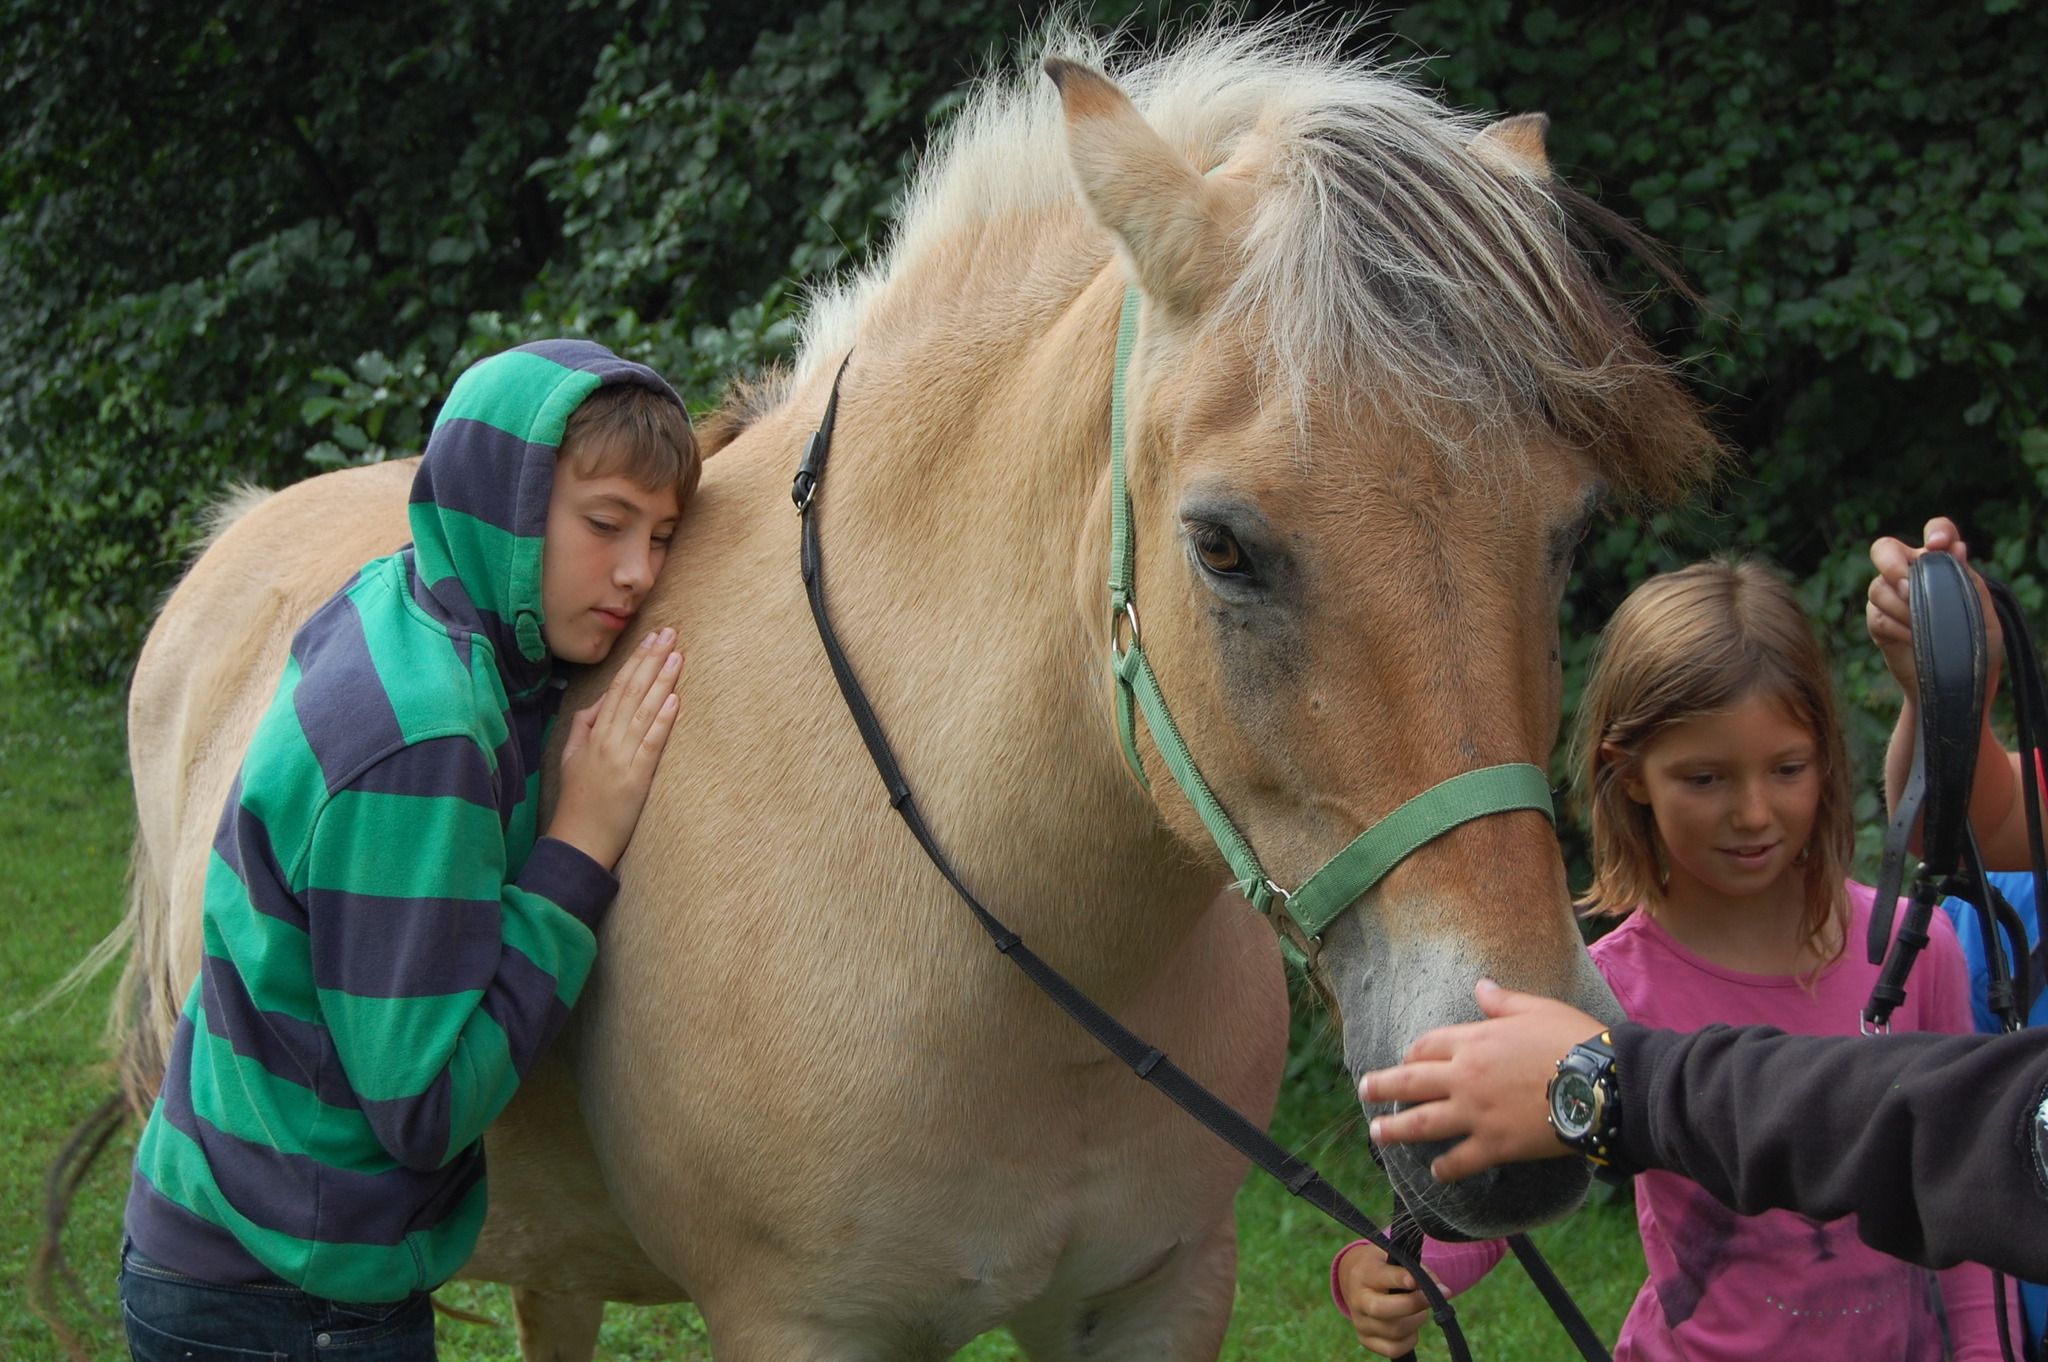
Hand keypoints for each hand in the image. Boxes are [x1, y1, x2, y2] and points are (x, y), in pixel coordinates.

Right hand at [548, 627, 683, 869]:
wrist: (577, 840)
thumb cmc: (577, 800)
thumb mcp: (571, 756)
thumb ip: (584, 724)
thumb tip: (602, 700)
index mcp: (593, 734)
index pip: (617, 688)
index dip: (635, 661)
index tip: (651, 639)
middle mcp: (607, 741)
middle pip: (632, 692)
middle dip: (652, 660)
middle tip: (670, 633)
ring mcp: (621, 759)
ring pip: (644, 712)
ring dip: (662, 682)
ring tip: (677, 656)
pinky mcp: (635, 778)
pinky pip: (651, 744)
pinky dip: (662, 720)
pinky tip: (675, 700)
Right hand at [1335, 1241, 1434, 1357]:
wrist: (1355, 1281)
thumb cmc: (1384, 1268)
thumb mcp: (1395, 1259)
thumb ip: (1419, 1272)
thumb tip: (1444, 1292)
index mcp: (1363, 1274)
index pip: (1380, 1276)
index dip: (1399, 1279)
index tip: (1414, 1280)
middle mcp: (1357, 1300)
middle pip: (1381, 1309)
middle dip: (1412, 1305)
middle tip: (1429, 1298)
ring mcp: (1360, 1322)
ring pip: (1394, 1331)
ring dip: (1416, 1321)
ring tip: (1418, 1310)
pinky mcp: (1365, 1340)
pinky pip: (1394, 1349)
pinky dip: (1410, 1340)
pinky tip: (1410, 1326)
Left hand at [1361, 979, 1599, 1181]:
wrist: (1603, 1084)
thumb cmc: (1574, 1041)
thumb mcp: (1536, 1009)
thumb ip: (1502, 1001)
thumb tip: (1481, 985)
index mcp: (1473, 1040)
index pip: (1426, 1046)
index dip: (1412, 1054)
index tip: (1406, 1061)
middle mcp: (1465, 1077)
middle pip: (1410, 1082)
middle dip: (1382, 1087)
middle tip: (1364, 1090)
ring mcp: (1476, 1113)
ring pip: (1422, 1123)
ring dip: (1395, 1130)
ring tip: (1377, 1134)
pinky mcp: (1495, 1146)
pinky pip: (1459, 1160)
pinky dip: (1444, 1168)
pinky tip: (1435, 1173)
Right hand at [1867, 516, 2001, 695]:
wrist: (1954, 685)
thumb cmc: (1974, 648)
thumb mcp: (1982, 614)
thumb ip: (1969, 582)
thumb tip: (1957, 549)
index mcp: (1940, 565)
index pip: (1937, 532)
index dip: (1936, 531)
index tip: (1938, 546)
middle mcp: (1909, 574)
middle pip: (1884, 549)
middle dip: (1891, 565)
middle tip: (1908, 586)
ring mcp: (1889, 597)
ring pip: (1878, 587)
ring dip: (1900, 607)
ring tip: (1921, 626)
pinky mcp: (1877, 622)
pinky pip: (1876, 615)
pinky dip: (1896, 627)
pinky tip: (1914, 639)